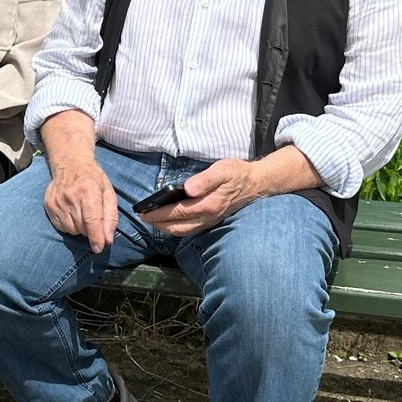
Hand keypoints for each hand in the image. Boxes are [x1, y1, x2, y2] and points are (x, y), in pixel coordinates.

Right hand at [44, 158, 116, 253]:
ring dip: (79, 228)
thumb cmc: (93, 179)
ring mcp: (58, 201)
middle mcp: (70, 196)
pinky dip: (69, 225)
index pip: (91, 221)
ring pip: (71, 229)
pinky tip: (72, 213)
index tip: (99, 248)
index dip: (96, 237)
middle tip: (92, 218)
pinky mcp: (49, 205)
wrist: (70, 163)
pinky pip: (61, 227)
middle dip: (90, 230)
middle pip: (82, 227)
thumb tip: (108, 239)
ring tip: (82, 214)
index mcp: (88, 191)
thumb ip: (110, 217)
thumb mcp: (109, 193)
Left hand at [141, 159, 262, 236]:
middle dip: (159, 224)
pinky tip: (171, 221)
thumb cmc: (238, 173)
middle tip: (144, 217)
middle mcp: (209, 216)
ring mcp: (211, 221)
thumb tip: (187, 189)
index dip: (159, 213)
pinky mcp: (212, 221)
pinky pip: (191, 230)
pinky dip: (177, 228)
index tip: (144, 212)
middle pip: (178, 227)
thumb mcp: (222, 170)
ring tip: (153, 220)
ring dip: (167, 228)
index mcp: (209, 204)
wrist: (257, 183)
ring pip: (184, 231)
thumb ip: (204, 180)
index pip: (178, 212)